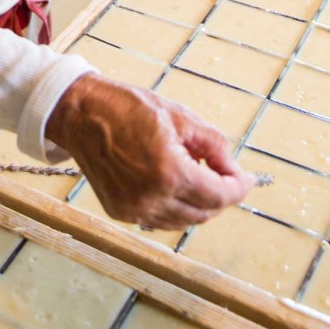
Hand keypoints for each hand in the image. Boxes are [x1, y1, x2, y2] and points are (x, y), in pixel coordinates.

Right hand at [46, 73, 253, 228]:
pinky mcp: (120, 212)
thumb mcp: (179, 116)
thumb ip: (213, 144)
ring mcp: (134, 209)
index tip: (248, 179)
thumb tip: (233, 167)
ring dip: (199, 204)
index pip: (218, 196)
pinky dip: (175, 206)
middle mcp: (152, 198)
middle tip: (225, 173)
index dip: (238, 188)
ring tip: (199, 174)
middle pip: (204, 213)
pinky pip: (160, 219)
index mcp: (169, 172)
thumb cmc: (128, 107)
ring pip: (183, 220)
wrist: (81, 114)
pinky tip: (175, 184)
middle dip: (220, 195)